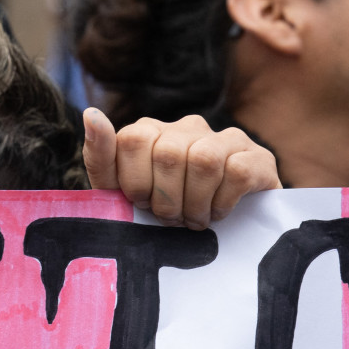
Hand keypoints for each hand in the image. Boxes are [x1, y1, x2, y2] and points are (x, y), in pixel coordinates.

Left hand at [83, 108, 279, 229]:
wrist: (222, 233)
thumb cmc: (164, 213)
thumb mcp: (120, 194)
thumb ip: (102, 158)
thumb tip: (91, 114)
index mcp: (151, 131)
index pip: (132, 140)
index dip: (135, 183)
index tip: (143, 204)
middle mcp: (189, 126)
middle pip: (168, 155)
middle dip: (166, 201)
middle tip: (173, 219)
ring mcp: (227, 138)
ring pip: (205, 160)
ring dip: (196, 204)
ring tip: (195, 219)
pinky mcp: (258, 157)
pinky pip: (238, 172)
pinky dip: (223, 203)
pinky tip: (219, 213)